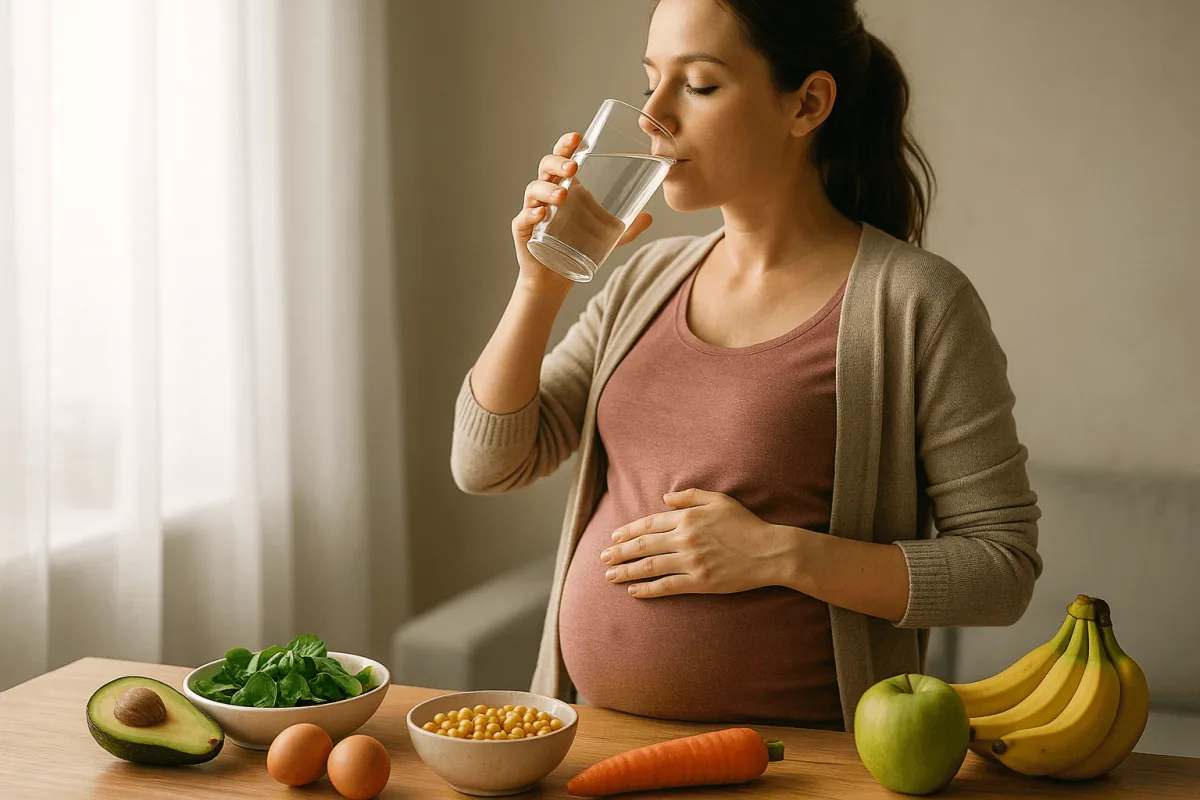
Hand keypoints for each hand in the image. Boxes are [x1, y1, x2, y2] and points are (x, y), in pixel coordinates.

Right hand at [512, 132, 652, 293]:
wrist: (555, 279)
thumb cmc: (577, 249)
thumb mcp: (607, 238)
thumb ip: (627, 228)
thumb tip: (649, 216)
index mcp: (565, 186)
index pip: (562, 157)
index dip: (566, 145)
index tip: (578, 138)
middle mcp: (546, 194)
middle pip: (546, 167)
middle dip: (557, 163)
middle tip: (573, 169)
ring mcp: (533, 210)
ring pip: (534, 190)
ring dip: (547, 190)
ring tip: (562, 197)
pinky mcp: (524, 231)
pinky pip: (524, 218)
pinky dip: (531, 214)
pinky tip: (541, 214)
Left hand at [600, 488, 787, 598]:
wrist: (770, 551)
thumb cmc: (745, 525)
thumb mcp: (719, 500)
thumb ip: (689, 496)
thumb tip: (664, 498)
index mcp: (688, 517)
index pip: (649, 524)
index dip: (628, 531)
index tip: (614, 537)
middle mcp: (685, 538)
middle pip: (643, 545)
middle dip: (619, 552)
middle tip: (602, 558)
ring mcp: (691, 561)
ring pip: (649, 567)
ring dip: (626, 571)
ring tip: (610, 576)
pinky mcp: (699, 581)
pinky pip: (667, 586)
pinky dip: (647, 589)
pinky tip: (633, 591)